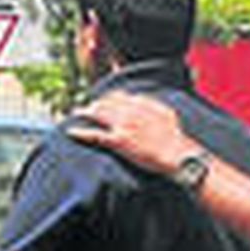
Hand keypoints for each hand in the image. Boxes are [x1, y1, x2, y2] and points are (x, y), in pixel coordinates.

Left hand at [70, 93, 201, 176]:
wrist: (179, 155)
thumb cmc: (176, 139)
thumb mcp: (167, 115)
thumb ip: (152, 106)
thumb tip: (144, 102)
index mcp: (142, 103)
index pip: (119, 95)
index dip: (108, 97)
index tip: (102, 100)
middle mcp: (131, 111)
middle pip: (105, 102)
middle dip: (94, 103)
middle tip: (86, 107)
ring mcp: (124, 125)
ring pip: (98, 114)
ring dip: (84, 112)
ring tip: (76, 113)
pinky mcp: (119, 141)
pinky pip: (95, 135)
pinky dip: (81, 132)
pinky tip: (70, 132)